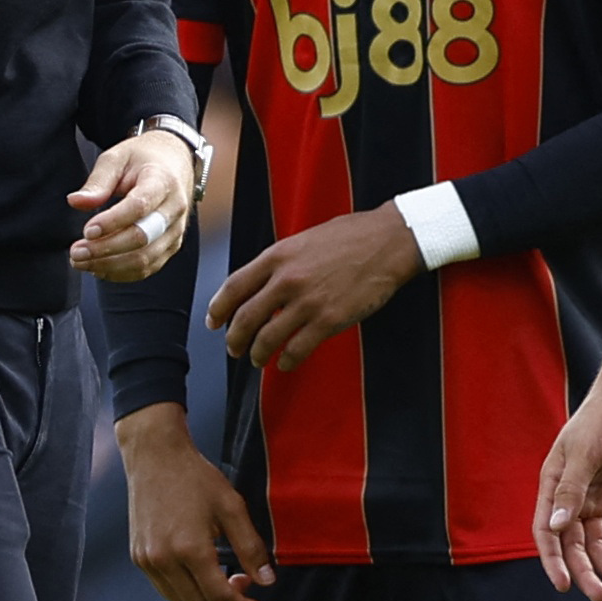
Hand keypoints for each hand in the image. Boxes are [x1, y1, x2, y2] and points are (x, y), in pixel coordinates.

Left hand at [69, 127, 192, 279]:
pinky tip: (98, 267)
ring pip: (145, 259)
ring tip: (81, 261)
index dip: (112, 222)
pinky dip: (121, 273)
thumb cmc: (142, 159)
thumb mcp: (117, 158)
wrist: (175, 163)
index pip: (139, 206)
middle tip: (76, 252)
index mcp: (163, 181)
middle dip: (106, 249)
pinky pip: (148, 267)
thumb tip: (75, 202)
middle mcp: (174, 208)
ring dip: (109, 265)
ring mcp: (175, 230)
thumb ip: (98, 181)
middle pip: (142, 237)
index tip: (87, 231)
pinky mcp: (171, 246)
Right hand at [115, 402, 274, 600]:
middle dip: (226, 600)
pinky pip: (165, 588)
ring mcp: (147, 560)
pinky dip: (185, 588)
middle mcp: (164, 559)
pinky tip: (198, 567)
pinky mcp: (138, 556)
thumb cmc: (195, 477)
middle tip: (243, 579)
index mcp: (190, 548)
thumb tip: (267, 581)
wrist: (155, 456)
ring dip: (204, 597)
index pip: (219, 596)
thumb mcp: (231, 507)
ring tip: (220, 574)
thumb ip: (251, 547)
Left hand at [206, 205, 422, 369]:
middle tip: (234, 349)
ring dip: (258, 354)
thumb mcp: (304, 240)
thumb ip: (280, 262)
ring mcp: (307, 302)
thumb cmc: (349, 236)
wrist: (388, 241)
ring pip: (267, 339)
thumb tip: (261, 285)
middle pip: (245, 318)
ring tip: (258, 359)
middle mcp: (286, 279)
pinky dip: (287, 361)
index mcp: (277, 255)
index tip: (213, 322)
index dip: (218, 309)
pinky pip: (297, 349)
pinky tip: (287, 363)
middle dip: (234, 339)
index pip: (234, 287)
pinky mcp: (329, 320)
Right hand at [532, 380, 601, 600]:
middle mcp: (572, 493)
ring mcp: (595, 495)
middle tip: (600, 596)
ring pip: (597, 541)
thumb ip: (571, 491)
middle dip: (585, 571)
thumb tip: (556, 528)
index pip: (547, 530)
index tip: (563, 585)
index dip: (553, 559)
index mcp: (554, 482)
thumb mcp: (584, 453)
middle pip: (574, 543)